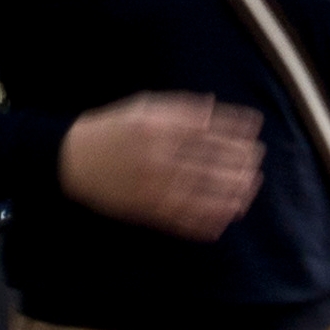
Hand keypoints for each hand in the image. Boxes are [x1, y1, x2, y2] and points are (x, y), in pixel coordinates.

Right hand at [58, 93, 264, 239]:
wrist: (72, 161)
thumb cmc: (111, 129)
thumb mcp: (142, 107)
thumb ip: (179, 108)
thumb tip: (213, 109)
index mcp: (158, 131)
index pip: (207, 132)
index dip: (235, 132)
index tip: (255, 130)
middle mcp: (158, 161)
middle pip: (210, 165)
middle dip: (239, 163)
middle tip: (257, 160)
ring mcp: (154, 190)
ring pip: (202, 196)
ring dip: (231, 195)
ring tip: (250, 189)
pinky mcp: (148, 212)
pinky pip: (183, 221)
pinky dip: (207, 222)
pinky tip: (226, 218)